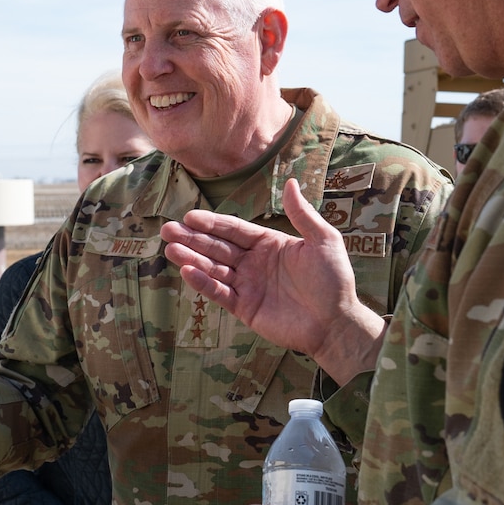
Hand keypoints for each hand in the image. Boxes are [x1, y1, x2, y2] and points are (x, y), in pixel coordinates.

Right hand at [161, 177, 386, 383]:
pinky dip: (203, 283)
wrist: (335, 323)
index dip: (212, 223)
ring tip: (170, 249)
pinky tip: (187, 272)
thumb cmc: (334, 280)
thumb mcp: (323, 241)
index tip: (190, 216)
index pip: (234, 230)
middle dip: (192, 238)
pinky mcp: (244, 307)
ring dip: (191, 258)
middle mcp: (253, 262)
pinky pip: (219, 292)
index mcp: (268, 244)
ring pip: (213, 268)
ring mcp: (247, 285)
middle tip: (168, 229)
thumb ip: (302, 214)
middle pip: (217, 247)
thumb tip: (290, 181)